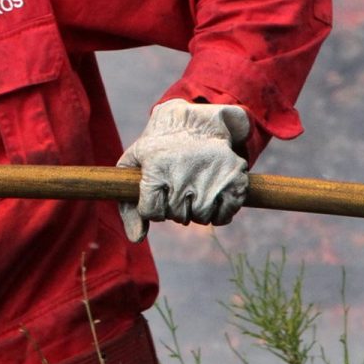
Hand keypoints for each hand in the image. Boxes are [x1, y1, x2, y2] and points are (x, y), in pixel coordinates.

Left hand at [115, 100, 250, 242]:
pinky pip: (223, 217)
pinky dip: (217, 213)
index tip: (157, 193)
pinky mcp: (236, 181)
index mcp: (156, 168)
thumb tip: (136, 239)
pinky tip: (210, 194)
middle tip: (177, 186)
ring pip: (200, 218)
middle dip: (174, 207)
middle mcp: (184, 173)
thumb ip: (127, 204)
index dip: (153, 207)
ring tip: (193, 188)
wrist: (196, 124)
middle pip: (176, 216)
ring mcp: (212, 177)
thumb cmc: (158, 148)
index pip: (152, 212)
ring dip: (195, 210)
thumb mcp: (133, 164)